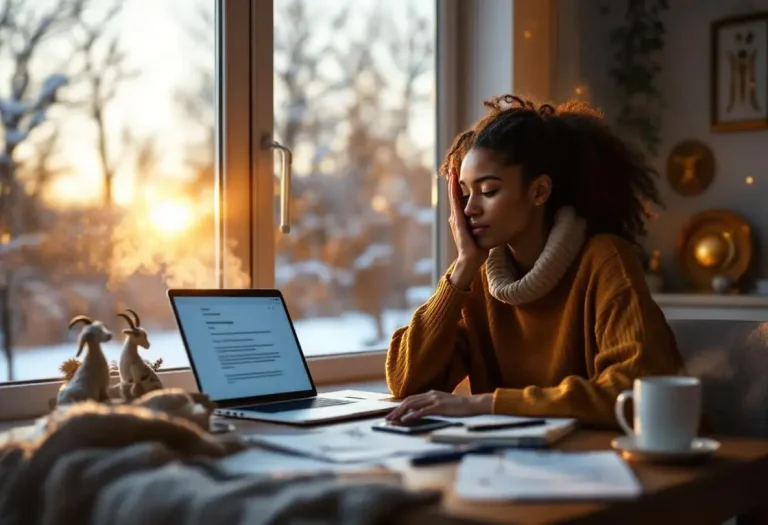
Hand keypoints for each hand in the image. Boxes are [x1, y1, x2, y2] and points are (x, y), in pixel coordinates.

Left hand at [385, 391, 493, 420]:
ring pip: (412, 405)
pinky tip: (406, 420)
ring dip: (401, 413)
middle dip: (397, 410)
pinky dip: (413, 415)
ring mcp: (434, 400)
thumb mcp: (444, 404)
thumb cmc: (460, 407)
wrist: (472, 404)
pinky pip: (422, 411)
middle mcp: (430, 395)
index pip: (411, 399)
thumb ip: (433, 406)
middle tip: (388, 418)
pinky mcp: (439, 407)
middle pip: (408, 401)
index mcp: (431, 394)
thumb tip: (421, 413)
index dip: (400, 406)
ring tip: (393, 420)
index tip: (392, 414)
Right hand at [447, 168, 488, 288]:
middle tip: (453, 168)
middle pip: (454, 196)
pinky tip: (454, 183)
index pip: (460, 199)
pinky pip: (456, 203)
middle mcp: (456, 217)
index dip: (459, 187)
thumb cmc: (479, 249)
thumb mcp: (482, 231)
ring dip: (452, 184)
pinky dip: (454, 192)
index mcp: (462, 219)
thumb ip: (484, 223)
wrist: (471, 261)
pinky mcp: (458, 222)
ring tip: (452, 172)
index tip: (460, 174)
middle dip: (453, 182)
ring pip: (453, 197)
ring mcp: (456, 219)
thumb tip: (494, 215)